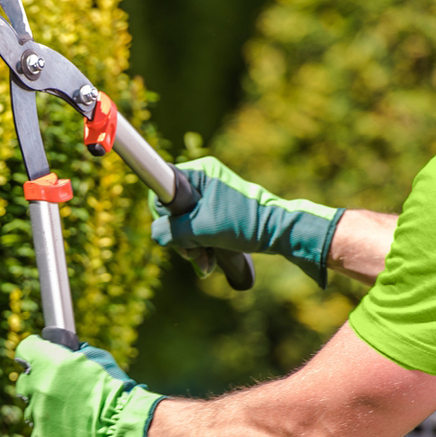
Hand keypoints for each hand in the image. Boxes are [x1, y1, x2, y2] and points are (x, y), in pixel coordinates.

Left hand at [13, 335, 163, 436]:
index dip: (36, 352)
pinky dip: (48, 429)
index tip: (43, 356)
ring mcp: (38, 414)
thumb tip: (60, 350)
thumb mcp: (96, 357)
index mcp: (49, 363)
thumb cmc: (114, 388)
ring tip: (67, 410)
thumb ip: (72, 352)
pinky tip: (66, 426)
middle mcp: (38, 387)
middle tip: (58, 387)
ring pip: (31, 406)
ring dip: (44, 406)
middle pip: (25, 380)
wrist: (122, 423)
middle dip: (38, 381)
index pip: (26, 349)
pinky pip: (37, 430)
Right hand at [150, 156, 344, 285]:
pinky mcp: (219, 209)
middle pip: (173, 208)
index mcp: (200, 173)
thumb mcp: (201, 230)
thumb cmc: (244, 224)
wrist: (280, 232)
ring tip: (205, 263)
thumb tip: (156, 235)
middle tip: (192, 256)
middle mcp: (204, 178)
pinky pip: (198, 226)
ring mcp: (212, 194)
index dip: (162, 213)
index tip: (171, 232)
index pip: (163, 187)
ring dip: (191, 245)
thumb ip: (172, 231)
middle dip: (180, 237)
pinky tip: (209, 260)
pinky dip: (201, 243)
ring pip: (185, 221)